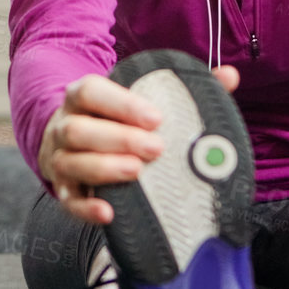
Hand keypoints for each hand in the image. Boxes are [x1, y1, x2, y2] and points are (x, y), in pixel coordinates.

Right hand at [39, 66, 240, 226]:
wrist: (73, 141)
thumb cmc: (115, 119)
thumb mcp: (137, 99)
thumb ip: (181, 89)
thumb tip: (228, 76)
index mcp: (82, 97)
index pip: (92, 92)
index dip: (121, 104)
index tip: (156, 118)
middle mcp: (65, 125)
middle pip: (79, 129)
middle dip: (118, 138)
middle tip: (157, 148)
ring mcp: (60, 158)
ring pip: (70, 162)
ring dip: (104, 168)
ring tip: (137, 172)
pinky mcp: (63, 189)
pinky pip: (68, 200)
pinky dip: (86, 208)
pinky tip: (108, 213)